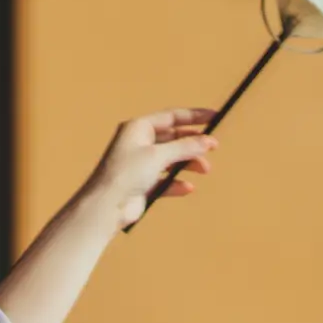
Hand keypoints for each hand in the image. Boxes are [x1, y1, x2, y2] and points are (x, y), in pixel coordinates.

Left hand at [83, 107, 219, 228]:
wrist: (107, 205)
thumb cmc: (128, 173)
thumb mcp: (158, 155)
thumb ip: (184, 146)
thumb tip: (208, 141)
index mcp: (138, 128)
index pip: (171, 116)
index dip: (193, 116)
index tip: (215, 116)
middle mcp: (139, 143)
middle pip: (173, 138)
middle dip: (193, 143)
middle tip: (214, 147)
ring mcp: (141, 164)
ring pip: (171, 159)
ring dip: (188, 163)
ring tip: (204, 170)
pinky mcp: (142, 184)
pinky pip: (165, 180)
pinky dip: (177, 182)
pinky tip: (187, 187)